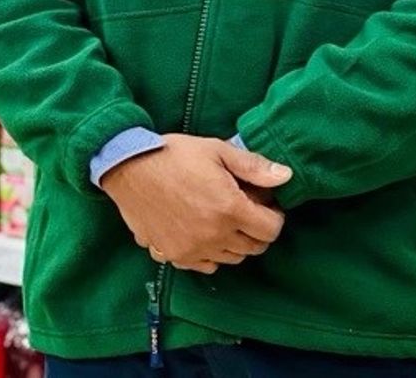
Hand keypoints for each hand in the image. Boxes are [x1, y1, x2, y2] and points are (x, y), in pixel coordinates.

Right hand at [100, 133, 291, 273]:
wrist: (129, 169)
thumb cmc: (174, 155)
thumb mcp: (216, 150)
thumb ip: (253, 166)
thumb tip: (286, 176)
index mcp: (229, 209)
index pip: (271, 229)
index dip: (275, 215)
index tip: (266, 203)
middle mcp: (214, 236)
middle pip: (254, 247)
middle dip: (258, 229)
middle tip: (247, 207)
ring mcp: (193, 250)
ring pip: (232, 258)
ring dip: (236, 241)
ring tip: (225, 217)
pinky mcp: (174, 256)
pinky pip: (207, 265)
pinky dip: (213, 253)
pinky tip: (204, 231)